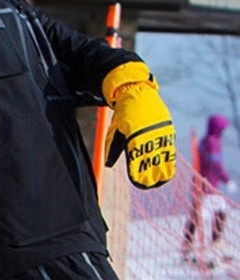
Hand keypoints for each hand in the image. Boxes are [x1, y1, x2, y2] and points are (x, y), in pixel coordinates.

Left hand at [103, 67, 175, 188]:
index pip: (138, 164)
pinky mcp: (168, 131)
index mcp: (135, 139)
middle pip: (153, 165)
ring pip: (164, 159)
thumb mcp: (114, 130)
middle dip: (151, 177)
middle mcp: (150, 139)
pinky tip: (167, 168)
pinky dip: (168, 160)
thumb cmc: (124, 115)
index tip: (139, 184)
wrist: (139, 95)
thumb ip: (112, 148)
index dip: (139, 176)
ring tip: (159, 181)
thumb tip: (108, 165)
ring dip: (162, 171)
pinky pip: (170, 150)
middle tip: (148, 185)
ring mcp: (161, 135)